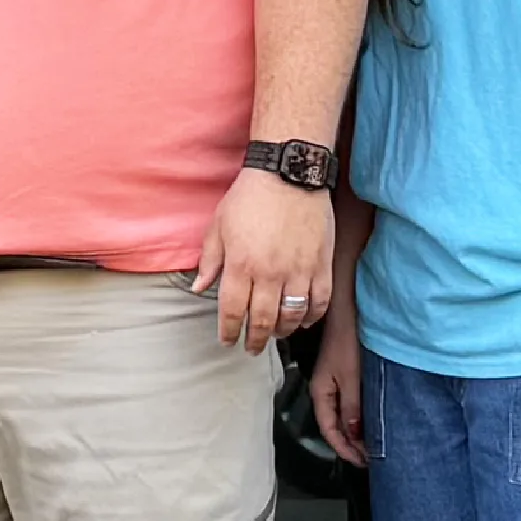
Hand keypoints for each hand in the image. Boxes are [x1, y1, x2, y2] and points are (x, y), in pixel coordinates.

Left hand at [188, 168, 332, 353]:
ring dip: (281, 332)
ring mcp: (299, 271)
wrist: (289, 173)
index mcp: (241, 265)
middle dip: (255, 340)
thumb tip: (199, 289)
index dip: (228, 331)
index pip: (232, 311)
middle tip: (251, 347)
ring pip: (292, 317)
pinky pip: (319, 302)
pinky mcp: (321, 265)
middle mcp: (270, 273)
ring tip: (275, 334)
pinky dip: (311, 317)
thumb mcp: (218, 225)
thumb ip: (209, 261)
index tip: (227, 340)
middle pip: (262, 321)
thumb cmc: (250, 197)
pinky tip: (302, 320)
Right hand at [307, 313, 366, 467]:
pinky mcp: (345, 375)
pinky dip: (359, 417)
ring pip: (344, 416)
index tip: (361, 462)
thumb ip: (351, 407)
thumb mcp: (350, 377)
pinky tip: (371, 420)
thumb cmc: (346, 341)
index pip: (329, 430)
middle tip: (371, 459)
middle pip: (335, 426)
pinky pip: (350, 404)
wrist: (348, 310)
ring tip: (373, 446)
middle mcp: (325, 391)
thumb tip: (353, 434)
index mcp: (321, 393)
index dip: (344, 449)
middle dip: (351, 445)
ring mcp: (335, 382)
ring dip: (356, 432)